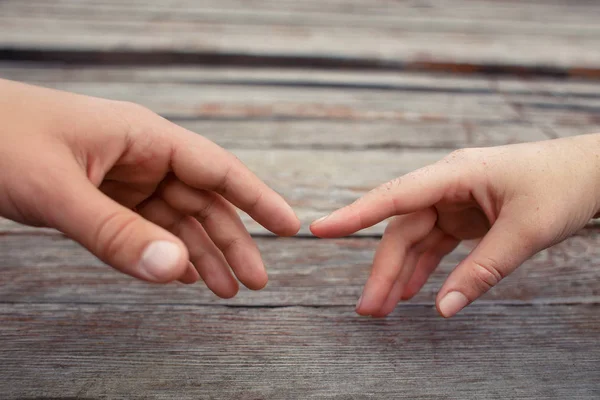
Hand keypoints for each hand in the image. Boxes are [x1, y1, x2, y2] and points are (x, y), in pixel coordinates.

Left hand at [0, 79, 299, 296]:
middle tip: (256, 282)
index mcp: (144, 138)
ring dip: (200, 256)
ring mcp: (122, 180)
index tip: (290, 228)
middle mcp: (142, 158)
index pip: (217, 169)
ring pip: (175, 221)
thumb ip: (115, 233)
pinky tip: (182, 276)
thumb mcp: (57, 189)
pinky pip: (145, 230)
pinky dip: (166, 254)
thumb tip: (176, 270)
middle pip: (202, 202)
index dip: (257, 199)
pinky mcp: (102, 199)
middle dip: (232, 242)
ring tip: (226, 292)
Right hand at [311, 135, 599, 316]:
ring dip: (399, 273)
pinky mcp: (465, 216)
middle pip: (402, 230)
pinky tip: (413, 292)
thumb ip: (483, 271)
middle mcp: (446, 185)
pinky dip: (424, 268)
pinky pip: (435, 244)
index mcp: (454, 175)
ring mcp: (455, 201)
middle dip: (383, 269)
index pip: (394, 197)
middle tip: (368, 309)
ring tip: (382, 308)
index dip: (355, 215)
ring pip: (415, 239)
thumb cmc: (561, 187)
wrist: (592, 172)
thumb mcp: (526, 231)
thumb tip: (443, 308)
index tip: (321, 230)